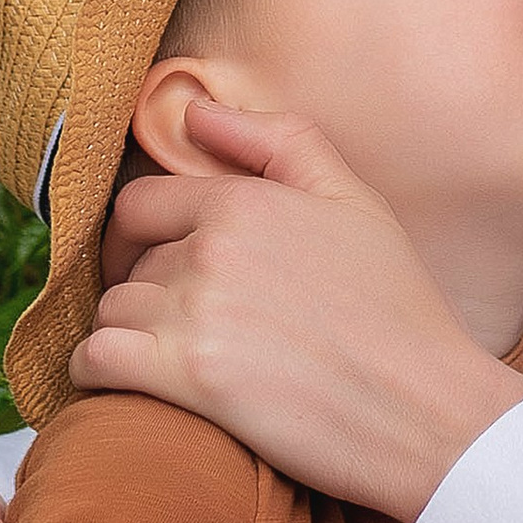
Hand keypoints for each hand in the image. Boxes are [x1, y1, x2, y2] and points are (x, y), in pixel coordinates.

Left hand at [73, 104, 522, 521]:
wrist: (428, 411)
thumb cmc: (399, 309)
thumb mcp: (355, 200)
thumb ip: (277, 140)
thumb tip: (193, 111)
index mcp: (244, 201)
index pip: (139, 205)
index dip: (141, 239)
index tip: (161, 271)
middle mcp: (210, 248)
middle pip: (128, 265)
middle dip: (146, 292)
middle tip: (183, 326)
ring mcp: (195, 313)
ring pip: (109, 312)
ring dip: (127, 336)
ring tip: (170, 362)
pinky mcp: (187, 378)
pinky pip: (94, 361)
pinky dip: (99, 374)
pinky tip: (134, 387)